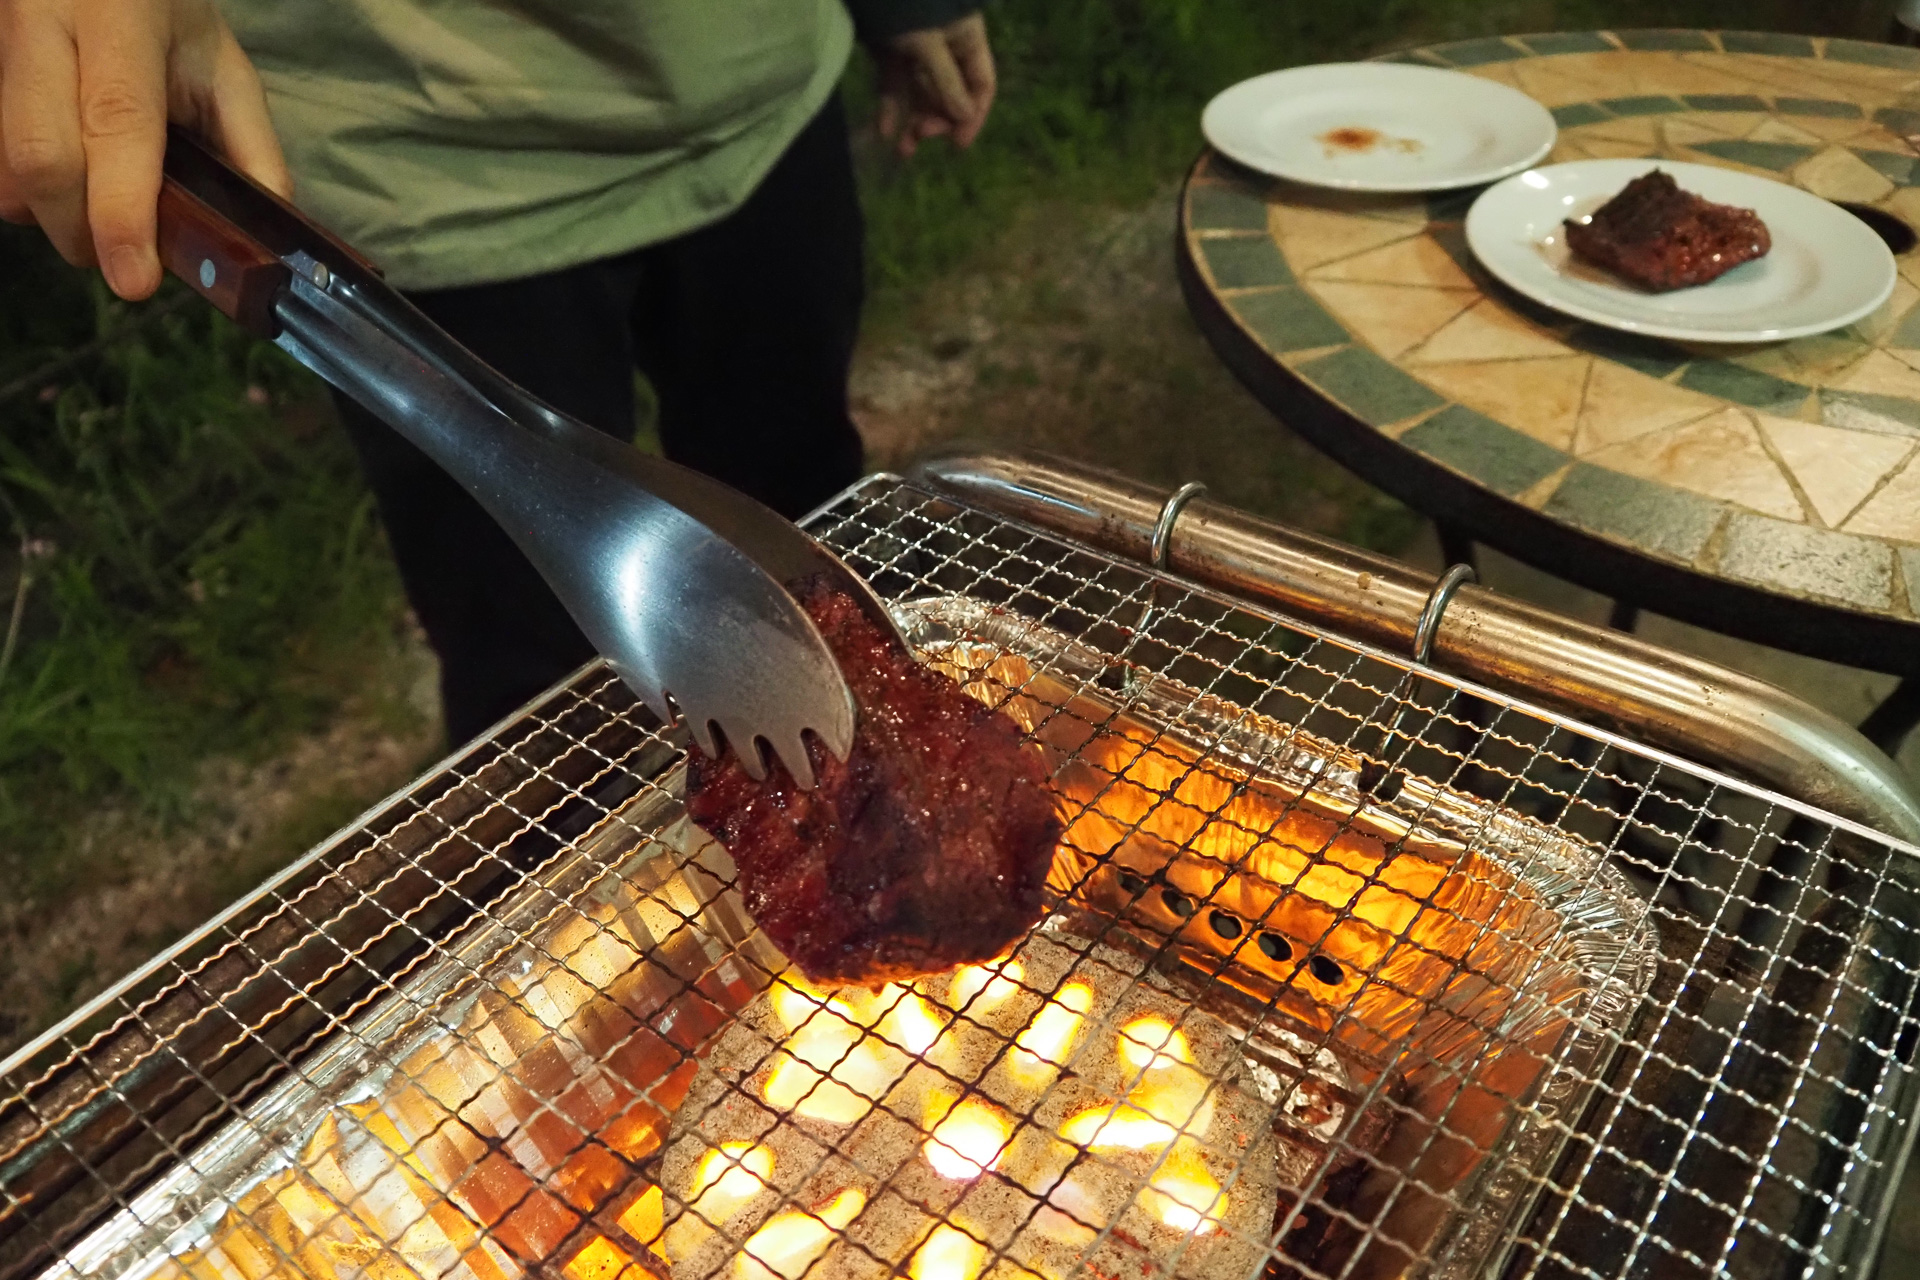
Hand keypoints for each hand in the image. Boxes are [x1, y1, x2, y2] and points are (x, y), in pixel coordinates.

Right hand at [0, 0, 287, 299]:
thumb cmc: (166, 17)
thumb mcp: (222, 69)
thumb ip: (250, 148)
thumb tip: (258, 241)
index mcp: (118, 15)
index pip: (117, 122)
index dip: (121, 211)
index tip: (136, 280)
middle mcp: (40, 20)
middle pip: (42, 157)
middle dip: (82, 232)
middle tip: (123, 258)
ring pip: (6, 167)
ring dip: (51, 215)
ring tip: (95, 211)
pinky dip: (28, 192)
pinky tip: (65, 181)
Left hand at [876, 12, 994, 158]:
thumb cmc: (909, 6)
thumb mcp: (929, 44)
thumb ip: (947, 81)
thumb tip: (965, 117)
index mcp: (967, 41)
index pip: (981, 85)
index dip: (972, 116)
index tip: (958, 143)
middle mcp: (946, 49)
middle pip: (950, 94)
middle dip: (938, 119)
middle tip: (922, 136)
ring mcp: (917, 51)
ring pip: (921, 94)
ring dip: (914, 121)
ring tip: (903, 150)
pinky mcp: (891, 52)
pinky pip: (895, 85)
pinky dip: (890, 107)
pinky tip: (884, 131)